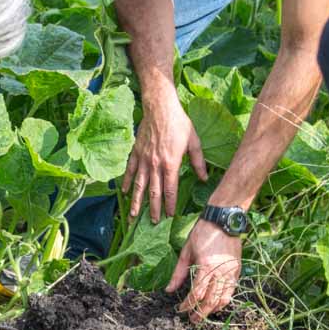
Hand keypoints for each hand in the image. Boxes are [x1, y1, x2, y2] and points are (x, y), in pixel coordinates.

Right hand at [122, 95, 206, 222]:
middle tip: (153, 222)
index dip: (169, 205)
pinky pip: (129, 171)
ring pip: (139, 185)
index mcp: (171, 164)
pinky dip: (126, 182)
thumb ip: (198, 162)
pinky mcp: (135, 153)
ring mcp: (143, 160)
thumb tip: (204, 178)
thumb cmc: (179, 123)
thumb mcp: (194, 142)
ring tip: (133, 215)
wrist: (160, 107)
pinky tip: (124, 193)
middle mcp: (155, 165)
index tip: (169, 216)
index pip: (170, 190)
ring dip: (136, 202)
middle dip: (153, 209)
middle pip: (153, 192)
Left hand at [166, 219, 242, 321]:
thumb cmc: (202, 233)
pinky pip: (231, 291)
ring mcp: (231, 272)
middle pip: (211, 301)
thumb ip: (178, 273)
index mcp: (206, 266)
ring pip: (224, 299)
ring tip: (203, 314)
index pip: (196, 294)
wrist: (224, 220)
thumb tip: (169, 290)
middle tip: (192, 320)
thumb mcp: (186, 251)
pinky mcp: (237, 270)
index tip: (181, 310)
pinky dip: (223, 300)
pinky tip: (215, 304)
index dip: (188, 305)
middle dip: (200, 313)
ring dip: (213, 310)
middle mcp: (220, 272)